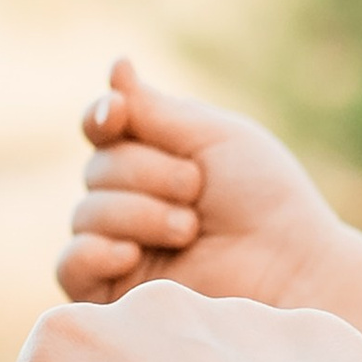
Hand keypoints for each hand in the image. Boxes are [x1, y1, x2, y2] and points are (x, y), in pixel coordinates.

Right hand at [60, 57, 361, 361]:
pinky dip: (93, 253)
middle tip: (197, 191)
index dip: (103, 118)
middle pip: (97, 170)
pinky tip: (130, 253)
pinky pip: (70, 266)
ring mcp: (122, 248)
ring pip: (86, 215)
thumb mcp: (216, 139)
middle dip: (146, 174)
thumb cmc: (267, 200)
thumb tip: (116, 67)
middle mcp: (133, 201)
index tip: (119, 114)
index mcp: (155, 158)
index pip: (102, 129)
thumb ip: (158, 111)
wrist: (291, 268)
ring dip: (140, 214)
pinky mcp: (116, 294)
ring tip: (190, 229)